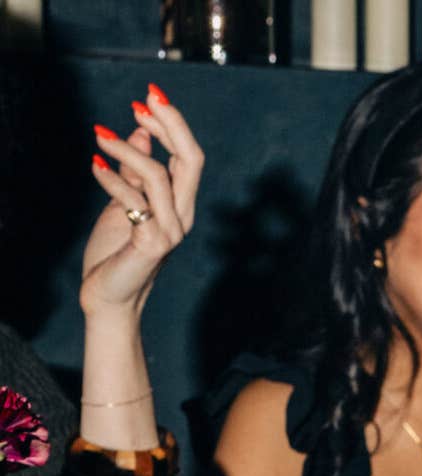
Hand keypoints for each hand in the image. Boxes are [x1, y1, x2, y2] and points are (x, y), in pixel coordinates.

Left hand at [81, 86, 202, 319]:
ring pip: (157, 176)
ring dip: (126, 148)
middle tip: (141, 100)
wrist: (109, 295)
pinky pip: (133, 201)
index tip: (149, 97)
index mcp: (180, 205)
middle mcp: (182, 216)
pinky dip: (111, 179)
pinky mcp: (152, 244)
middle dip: (169, 124)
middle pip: (190, 161)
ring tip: (99, 135)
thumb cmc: (116, 251)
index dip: (173, 124)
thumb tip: (139, 130)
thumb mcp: (125, 201)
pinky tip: (94, 166)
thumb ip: (135, 171)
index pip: (189, 156)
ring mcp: (170, 232)